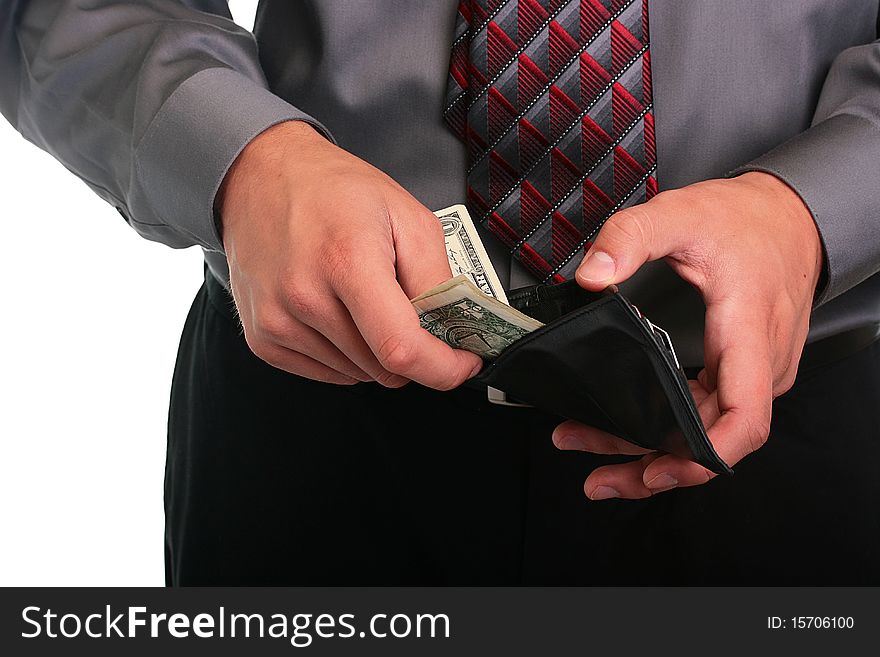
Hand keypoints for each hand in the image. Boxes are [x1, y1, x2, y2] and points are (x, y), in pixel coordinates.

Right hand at [217, 120, 481, 387]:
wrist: (261, 177)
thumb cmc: (332, 191)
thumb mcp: (408, 216)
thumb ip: (437, 278)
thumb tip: (454, 329)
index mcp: (346, 260)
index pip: (401, 348)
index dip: (443, 368)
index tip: (463, 363)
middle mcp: (306, 296)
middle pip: (384, 368)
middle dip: (413, 351)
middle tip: (411, 314)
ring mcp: (278, 322)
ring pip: (359, 375)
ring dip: (376, 352)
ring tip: (365, 301)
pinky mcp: (263, 338)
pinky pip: (328, 374)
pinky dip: (347, 356)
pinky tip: (341, 315)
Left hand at [552, 172, 822, 498]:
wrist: (787, 216)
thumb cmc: (744, 220)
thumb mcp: (679, 213)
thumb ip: (631, 236)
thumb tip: (592, 275)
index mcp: (749, 331)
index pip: (743, 417)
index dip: (704, 456)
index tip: (659, 470)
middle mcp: (760, 363)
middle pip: (713, 439)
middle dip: (653, 465)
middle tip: (596, 477)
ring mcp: (755, 372)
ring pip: (707, 432)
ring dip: (653, 451)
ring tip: (592, 453)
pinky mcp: (744, 372)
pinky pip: (708, 414)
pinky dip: (669, 429)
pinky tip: (629, 432)